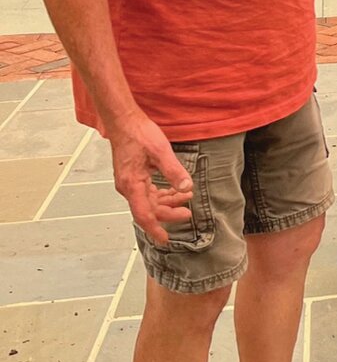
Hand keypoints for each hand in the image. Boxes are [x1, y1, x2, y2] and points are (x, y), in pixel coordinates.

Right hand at [109, 114, 193, 245]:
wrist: (124, 121)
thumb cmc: (138, 133)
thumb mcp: (161, 151)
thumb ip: (174, 171)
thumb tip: (186, 188)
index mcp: (132, 184)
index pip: (144, 215)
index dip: (155, 229)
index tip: (165, 239)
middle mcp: (128, 187)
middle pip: (149, 209)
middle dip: (169, 213)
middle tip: (188, 212)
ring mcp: (130, 182)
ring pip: (149, 201)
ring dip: (168, 202)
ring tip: (187, 198)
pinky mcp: (133, 177)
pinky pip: (148, 192)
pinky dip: (162, 194)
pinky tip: (175, 190)